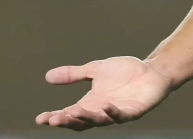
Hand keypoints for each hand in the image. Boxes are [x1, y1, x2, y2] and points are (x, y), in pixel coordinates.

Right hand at [35, 56, 171, 129]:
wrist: (152, 70)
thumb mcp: (95, 70)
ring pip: (99, 120)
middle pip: (81, 122)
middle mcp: (101, 111)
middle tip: (53, 119)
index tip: (40, 119)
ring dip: (87, 117)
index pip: (69, 114)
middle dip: (67, 121)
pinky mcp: (134, 111)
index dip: (55, 117)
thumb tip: (47, 76)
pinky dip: (113, 112)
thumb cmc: (125, 72)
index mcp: (90, 103)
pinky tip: (105, 106)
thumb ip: (74, 74)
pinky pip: (122, 115)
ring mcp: (117, 112)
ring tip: (75, 111)